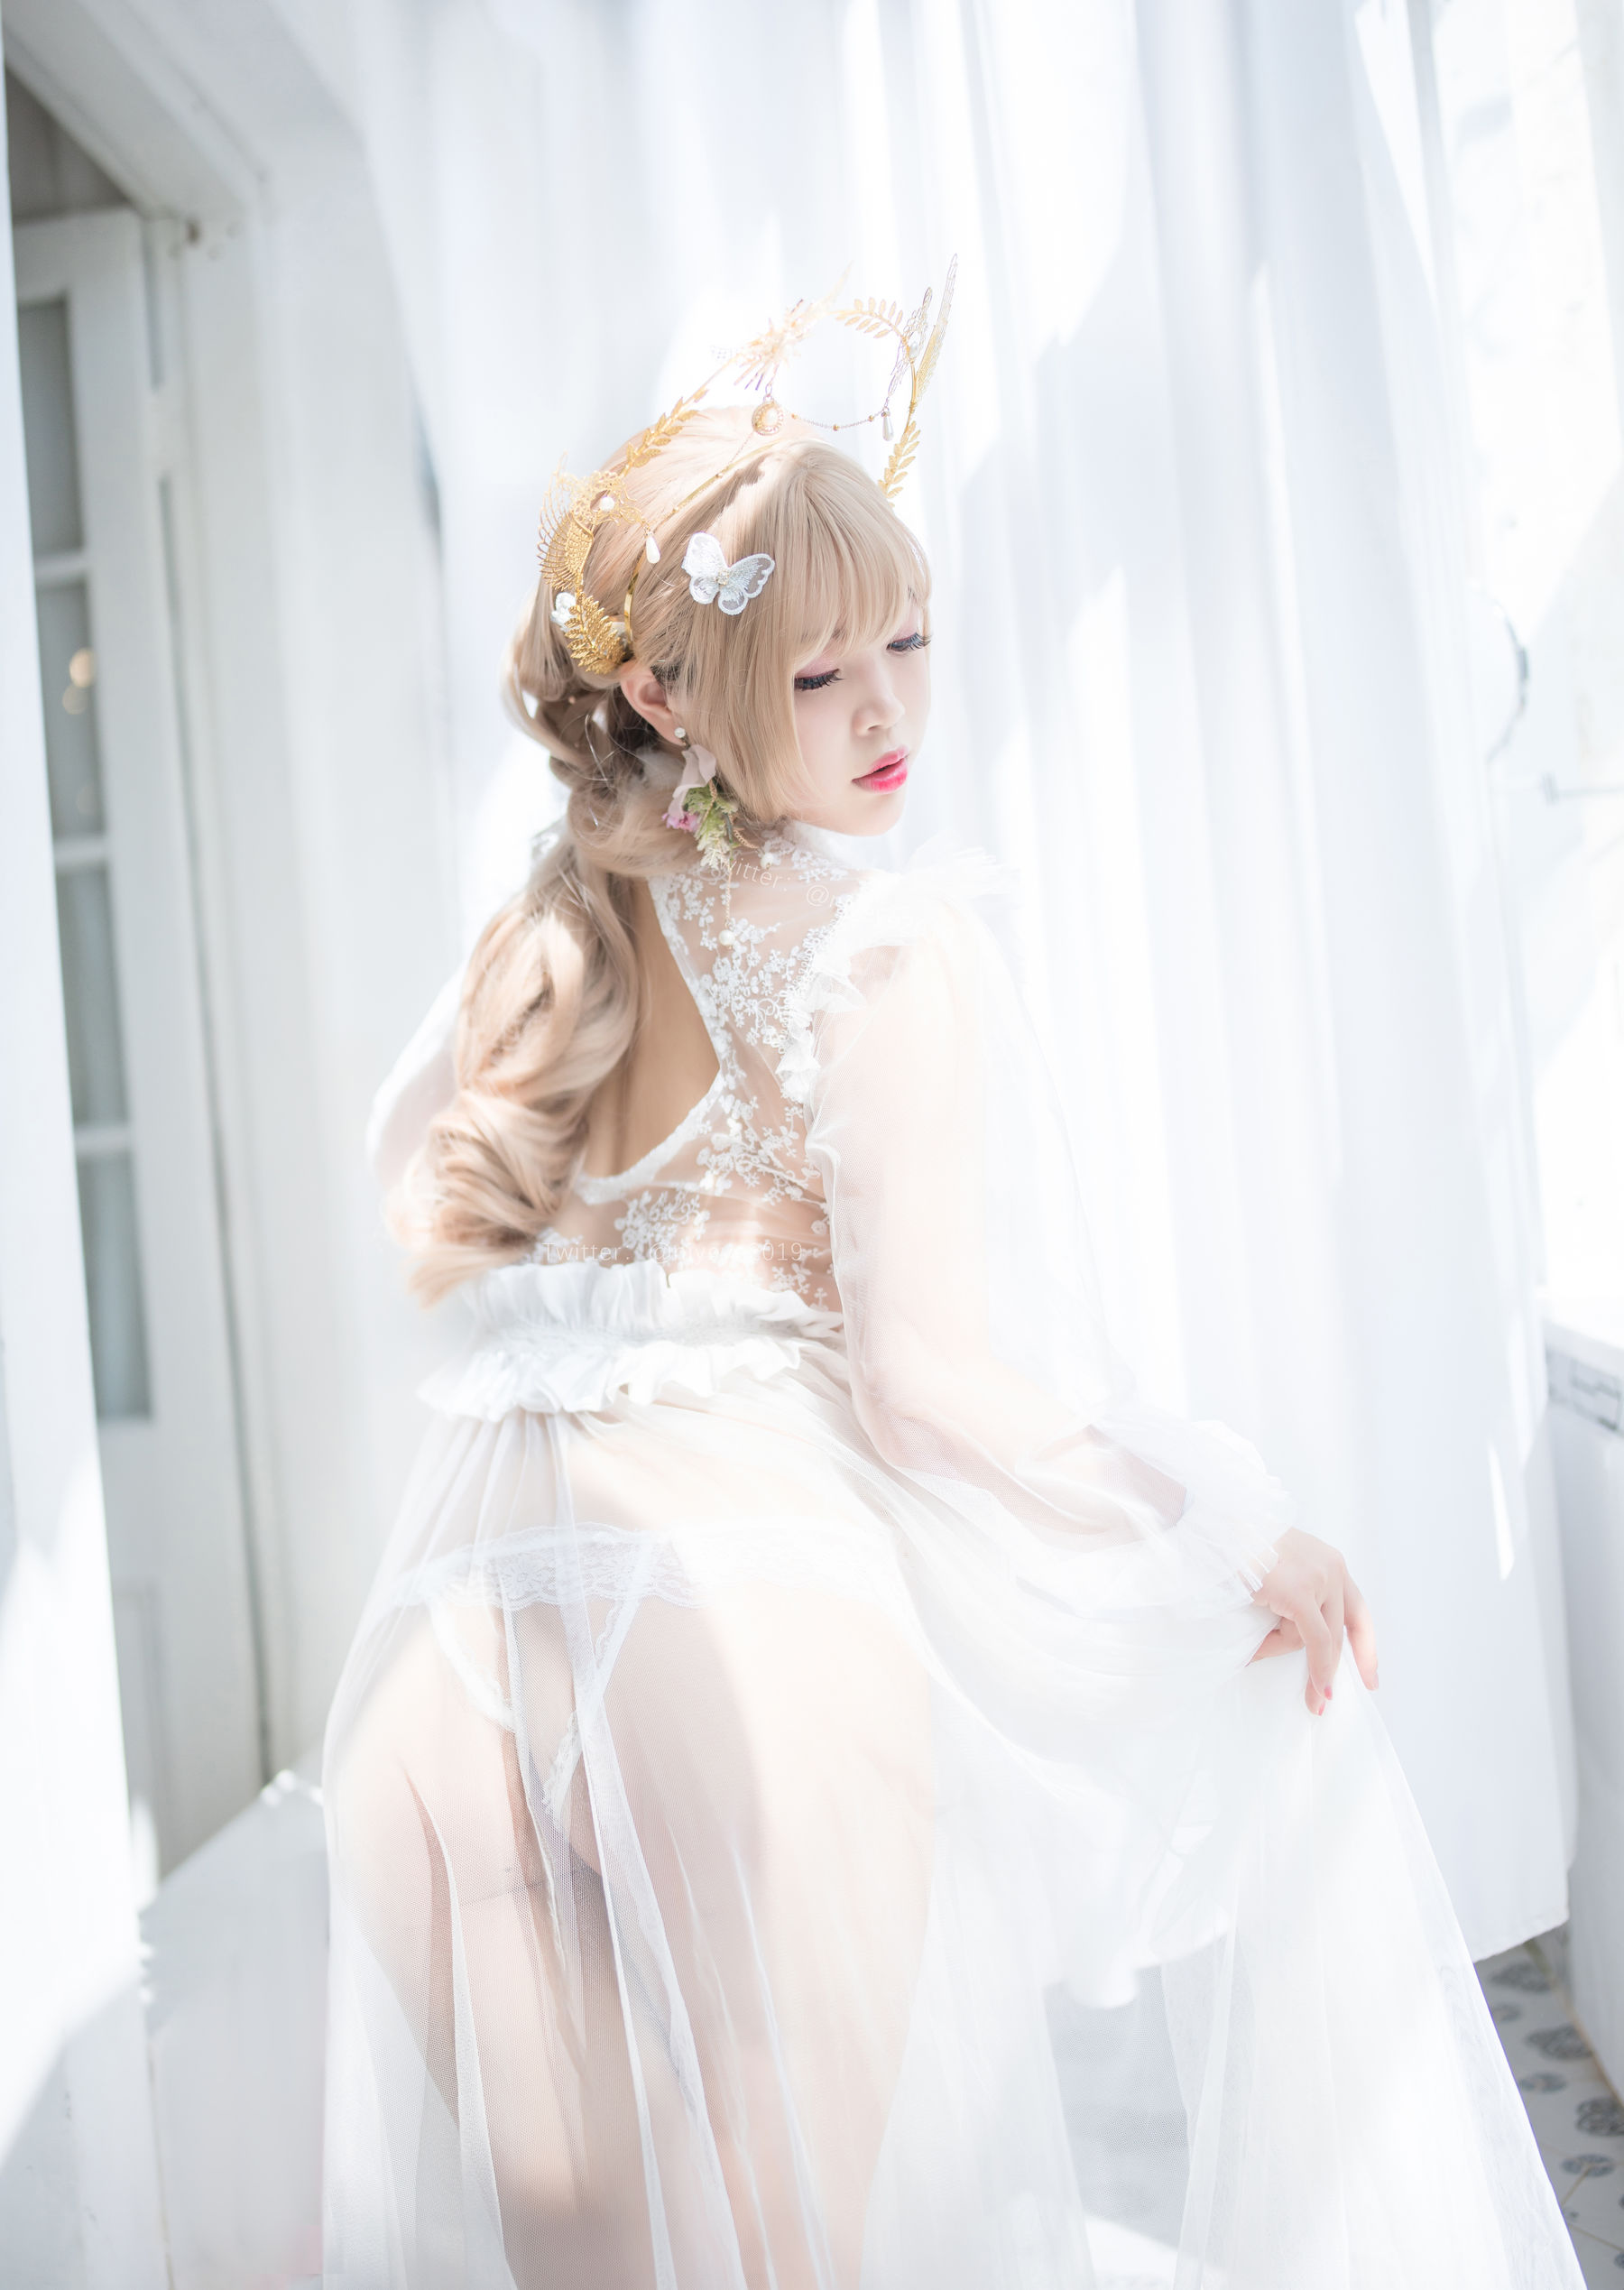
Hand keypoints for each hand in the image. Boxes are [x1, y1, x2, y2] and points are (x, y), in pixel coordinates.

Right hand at [1248, 1528, 1377, 1714]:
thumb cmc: (1233, 1548)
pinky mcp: (1301, 1593)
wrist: (1213, 1528)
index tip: (1369, 1677)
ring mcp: (1320, 1579)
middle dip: (1333, 1669)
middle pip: (1340, 1632)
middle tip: (1323, 1701)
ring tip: (1253, 1650)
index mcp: (1328, 1560)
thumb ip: (1297, 1595)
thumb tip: (1299, 1642)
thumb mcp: (1277, 1570)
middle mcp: (1333, 1567)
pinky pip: (1313, 1642)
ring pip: (1318, 1639)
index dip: (1365, 1646)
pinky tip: (1317, 1692)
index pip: (1358, 1610)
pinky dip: (1317, 1669)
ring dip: (1283, 1652)